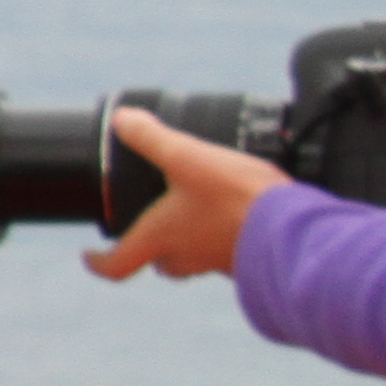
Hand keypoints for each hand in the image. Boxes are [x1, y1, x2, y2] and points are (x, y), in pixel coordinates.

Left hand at [85, 106, 281, 281]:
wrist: (296, 231)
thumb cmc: (236, 199)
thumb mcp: (188, 158)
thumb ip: (152, 139)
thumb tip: (123, 120)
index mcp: (160, 239)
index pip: (118, 265)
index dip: (99, 262)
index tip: (89, 257)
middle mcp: (187, 257)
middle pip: (160, 263)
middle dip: (153, 249)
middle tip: (150, 231)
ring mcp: (222, 262)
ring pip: (196, 260)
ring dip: (192, 242)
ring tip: (197, 215)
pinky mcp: (253, 260)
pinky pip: (231, 253)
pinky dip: (227, 238)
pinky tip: (240, 215)